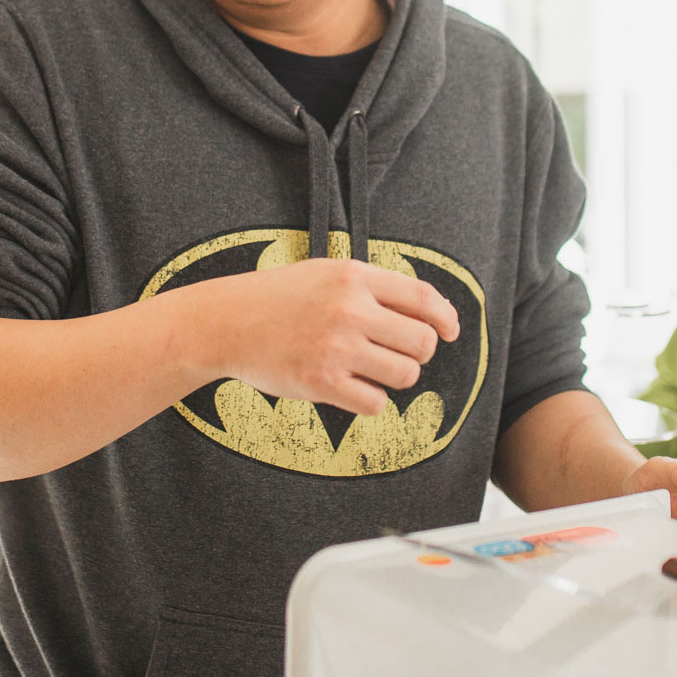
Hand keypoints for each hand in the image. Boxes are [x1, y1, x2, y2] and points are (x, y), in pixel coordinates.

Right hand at [195, 258, 459, 415]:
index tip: (450, 331)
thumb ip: (374, 286)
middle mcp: (350, 310)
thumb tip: (430, 311)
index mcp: (354, 277)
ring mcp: (337, 348)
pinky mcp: (322, 383)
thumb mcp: (327, 273)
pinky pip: (376, 403)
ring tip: (372, 370)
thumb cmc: (280, 297)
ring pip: (405, 375)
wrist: (227, 322)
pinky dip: (371, 400)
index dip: (446, 318)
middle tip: (396, 353)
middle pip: (422, 342)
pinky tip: (352, 388)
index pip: (423, 297)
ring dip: (396, 377)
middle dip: (418, 352)